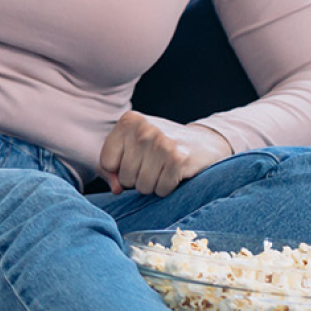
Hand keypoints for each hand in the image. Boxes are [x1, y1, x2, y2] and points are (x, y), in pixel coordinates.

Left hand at [98, 111, 233, 196]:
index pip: (106, 162)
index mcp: (128, 121)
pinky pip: (160, 190)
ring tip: (162, 170)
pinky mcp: (179, 159)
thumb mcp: (133, 147)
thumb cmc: (160, 146)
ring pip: (142, 186)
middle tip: (152, 166)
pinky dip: (166, 189)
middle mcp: (143, 129)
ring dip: (152, 185)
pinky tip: (174, 175)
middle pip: (124, 177)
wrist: (204, 142)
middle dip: (137, 179)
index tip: (134, 162)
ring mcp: (162, 143)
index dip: (118, 170)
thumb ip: (113, 168)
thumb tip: (116, 190)